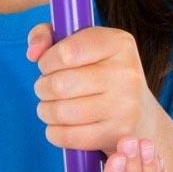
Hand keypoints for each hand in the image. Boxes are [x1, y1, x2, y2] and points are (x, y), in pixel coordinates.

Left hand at [26, 24, 160, 158]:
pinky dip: (54, 132)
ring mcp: (125, 106)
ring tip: (51, 106)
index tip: (48, 66)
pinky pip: (67, 137)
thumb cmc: (98, 71)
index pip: (66, 54)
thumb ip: (45, 35)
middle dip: (42, 87)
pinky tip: (60, 125)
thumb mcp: (77, 42)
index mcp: (118, 43)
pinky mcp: (118, 134)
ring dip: (46, 110)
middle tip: (46, 88)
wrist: (139, 112)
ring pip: (61, 112)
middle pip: (60, 85)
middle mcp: (126, 73)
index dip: (46, 62)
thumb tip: (33, 53)